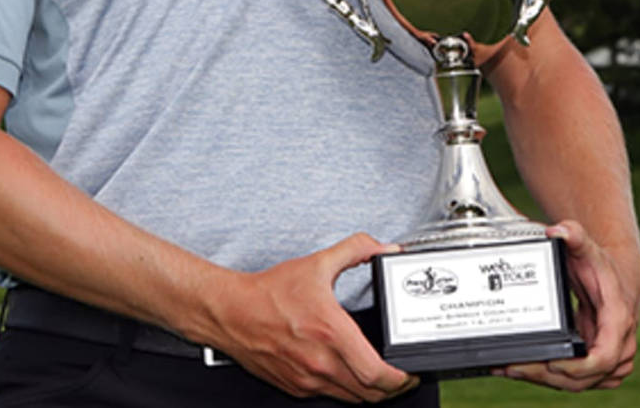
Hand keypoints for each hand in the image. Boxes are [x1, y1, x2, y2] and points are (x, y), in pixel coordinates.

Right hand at [201, 233, 419, 402]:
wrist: (230, 313)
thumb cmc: (268, 294)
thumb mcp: (316, 264)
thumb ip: (353, 250)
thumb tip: (380, 246)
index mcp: (331, 333)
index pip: (376, 374)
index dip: (399, 379)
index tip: (408, 372)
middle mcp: (320, 362)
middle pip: (370, 394)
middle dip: (391, 388)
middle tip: (399, 376)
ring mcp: (307, 379)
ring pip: (351, 398)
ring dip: (368, 391)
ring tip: (376, 376)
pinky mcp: (295, 386)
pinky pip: (328, 396)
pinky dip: (343, 389)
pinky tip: (345, 372)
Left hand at [494, 220, 639, 390]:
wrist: (615, 276)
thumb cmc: (600, 265)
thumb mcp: (587, 248)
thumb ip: (574, 235)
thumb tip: (557, 230)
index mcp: (618, 319)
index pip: (606, 356)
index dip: (581, 367)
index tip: (555, 364)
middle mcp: (618, 343)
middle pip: (587, 376)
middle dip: (550, 375)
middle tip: (515, 367)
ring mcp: (608, 356)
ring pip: (581, 383)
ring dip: (547, 380)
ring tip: (512, 369)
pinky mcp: (595, 363)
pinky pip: (576, 379)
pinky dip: (551, 379)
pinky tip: (525, 370)